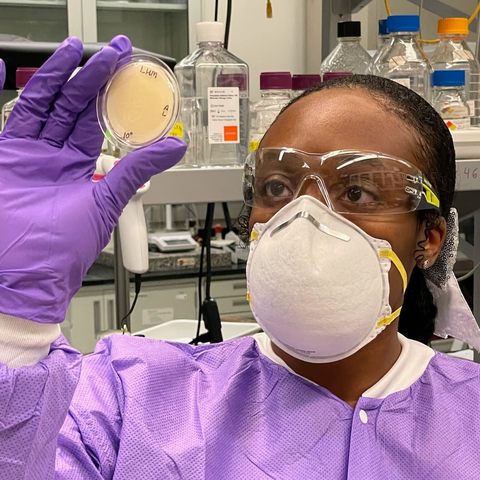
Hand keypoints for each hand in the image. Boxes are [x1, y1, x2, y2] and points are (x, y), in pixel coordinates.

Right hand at [0, 37, 186, 323]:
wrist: (28, 274)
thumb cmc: (65, 248)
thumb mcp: (108, 199)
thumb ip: (137, 168)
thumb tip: (176, 147)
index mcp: (82, 165)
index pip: (96, 119)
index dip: (109, 94)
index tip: (124, 70)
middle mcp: (56, 156)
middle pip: (73, 106)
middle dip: (91, 77)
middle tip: (110, 52)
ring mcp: (29, 154)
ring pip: (45, 105)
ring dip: (58, 77)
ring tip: (75, 50)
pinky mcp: (6, 157)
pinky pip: (12, 119)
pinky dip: (14, 93)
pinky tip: (7, 67)